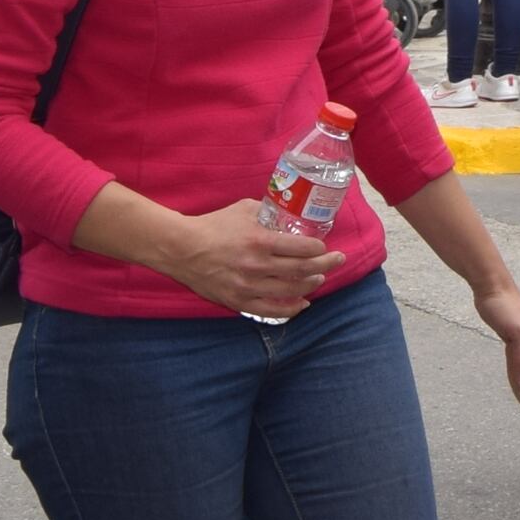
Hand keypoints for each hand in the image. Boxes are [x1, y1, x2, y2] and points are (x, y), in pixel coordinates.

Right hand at [156, 199, 337, 318]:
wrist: (181, 249)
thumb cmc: (213, 226)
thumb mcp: (243, 210)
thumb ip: (268, 212)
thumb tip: (288, 213)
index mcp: (259, 241)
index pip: (301, 248)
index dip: (319, 248)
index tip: (324, 246)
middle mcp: (257, 266)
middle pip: (302, 270)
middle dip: (326, 265)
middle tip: (337, 260)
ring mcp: (248, 286)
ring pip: (291, 291)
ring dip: (311, 285)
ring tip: (319, 278)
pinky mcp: (238, 301)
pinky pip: (272, 310)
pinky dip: (292, 308)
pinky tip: (303, 303)